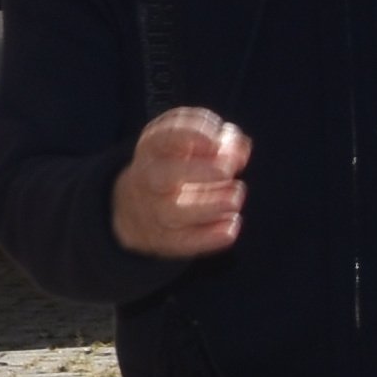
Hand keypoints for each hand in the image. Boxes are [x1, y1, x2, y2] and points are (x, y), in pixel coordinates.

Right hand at [113, 109, 248, 258]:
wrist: (136, 206)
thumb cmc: (175, 166)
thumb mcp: (191, 145)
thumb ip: (221, 142)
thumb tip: (240, 149)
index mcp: (153, 148)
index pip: (165, 137)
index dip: (191, 135)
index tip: (217, 141)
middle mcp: (147, 178)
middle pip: (163, 176)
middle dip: (196, 171)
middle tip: (227, 170)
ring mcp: (151, 210)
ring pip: (172, 212)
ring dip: (207, 206)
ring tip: (235, 199)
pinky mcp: (160, 238)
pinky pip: (181, 241)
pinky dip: (206, 237)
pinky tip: (230, 228)